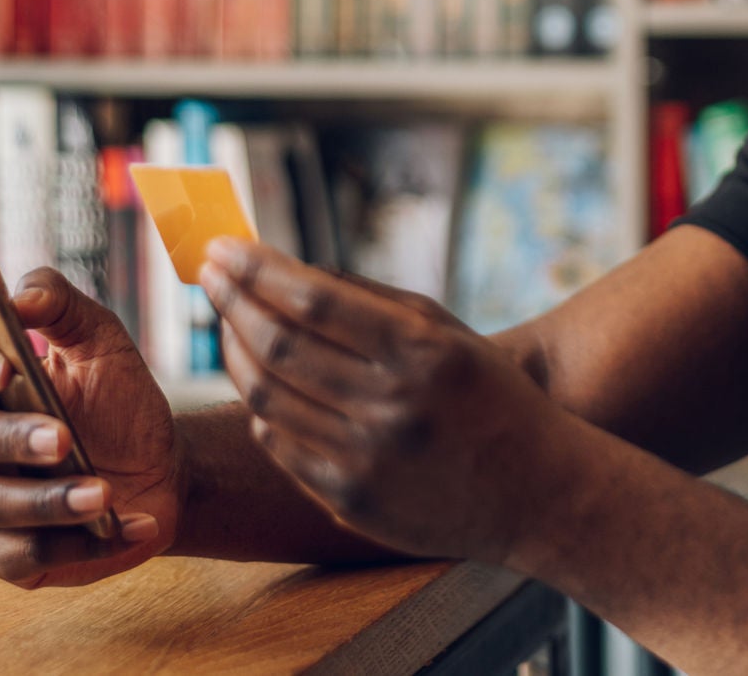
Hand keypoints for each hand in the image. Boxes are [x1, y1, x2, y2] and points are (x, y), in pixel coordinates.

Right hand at [0, 268, 180, 588]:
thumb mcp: (103, 342)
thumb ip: (62, 306)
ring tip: (103, 492)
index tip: (3, 368)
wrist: (164, 469)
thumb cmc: (120, 402)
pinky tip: (123, 524)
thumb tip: (22, 295)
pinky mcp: (7, 554)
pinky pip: (21, 556)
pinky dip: (78, 543)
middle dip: (14, 439)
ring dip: (50, 499)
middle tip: (64, 438)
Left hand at [199, 239, 579, 567]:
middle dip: (231, 300)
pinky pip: (278, 443)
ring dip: (234, 349)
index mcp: (421, 352)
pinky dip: (260, 404)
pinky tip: (258, 378)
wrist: (537, 492)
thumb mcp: (446, 332)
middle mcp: (392, 407)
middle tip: (210, 273)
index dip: (257, 268)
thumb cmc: (489, 395)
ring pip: (266, 396)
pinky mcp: (350, 501)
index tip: (223, 246)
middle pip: (278, 346)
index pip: (313, 298)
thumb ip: (368, 298)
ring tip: (227, 321)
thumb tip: (283, 266)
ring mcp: (367, 460)